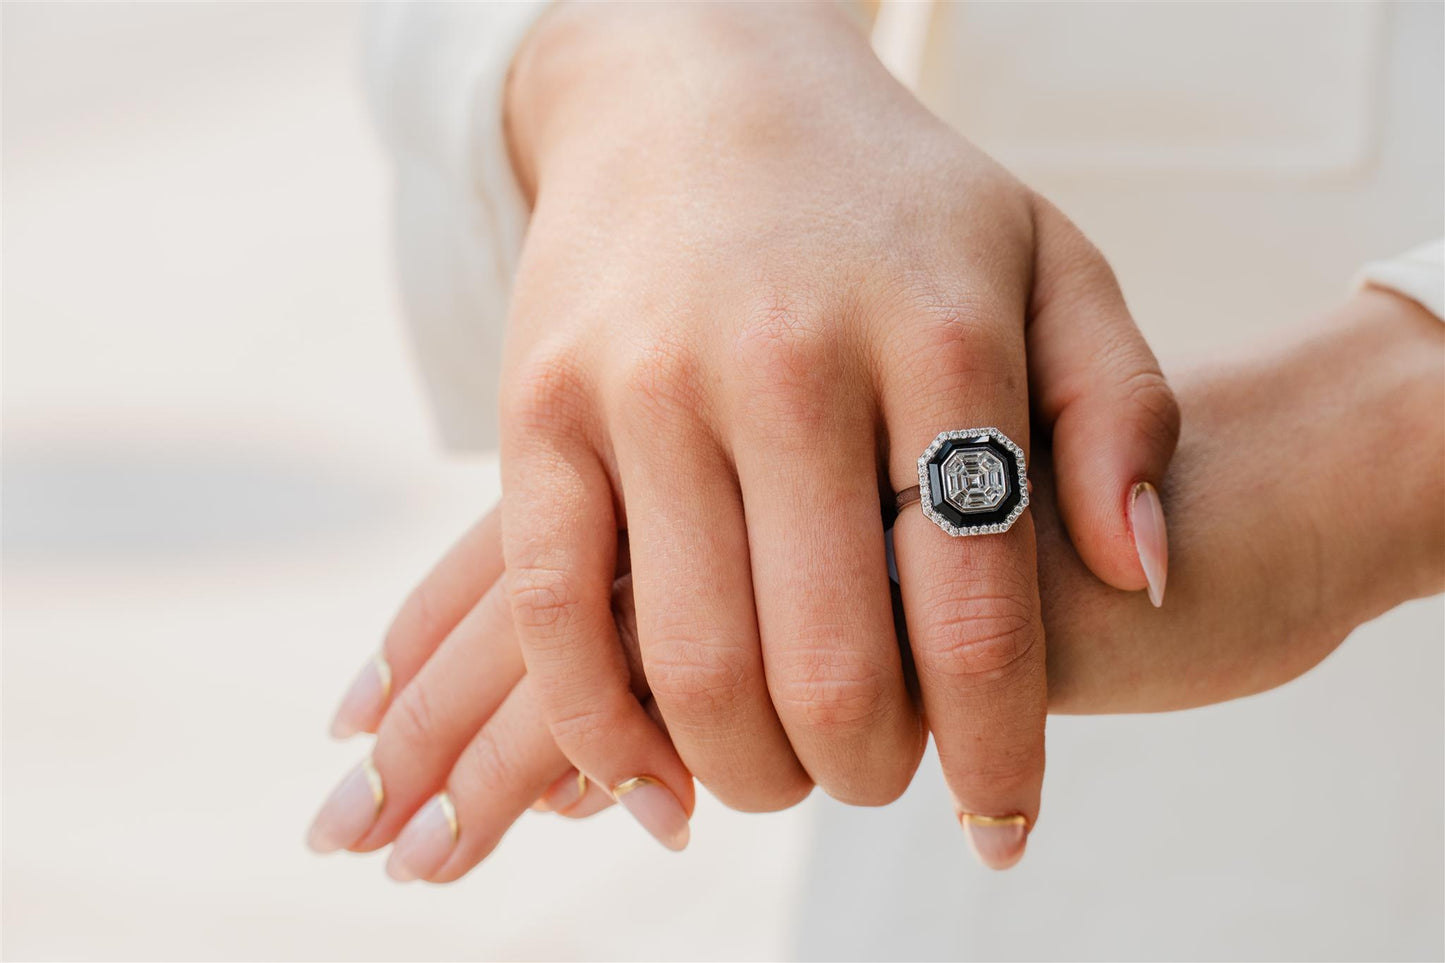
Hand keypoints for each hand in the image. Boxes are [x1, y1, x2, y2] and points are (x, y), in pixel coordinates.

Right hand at [488, 2, 1176, 861]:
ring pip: (689, 663)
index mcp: (937, 335)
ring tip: (781, 776)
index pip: (977, 614)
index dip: (996, 757)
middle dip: (866, 775)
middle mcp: (786, 363)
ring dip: (749, 775)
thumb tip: (1139, 580)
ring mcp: (647, 385)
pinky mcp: (538, 408)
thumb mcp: (1048, 264)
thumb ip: (1120, 415)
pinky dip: (599, 729)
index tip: (1001, 825)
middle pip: (828, 666)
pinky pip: (551, 612)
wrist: (697, 87)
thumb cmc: (891, 205)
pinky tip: (654, 778)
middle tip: (878, 780)